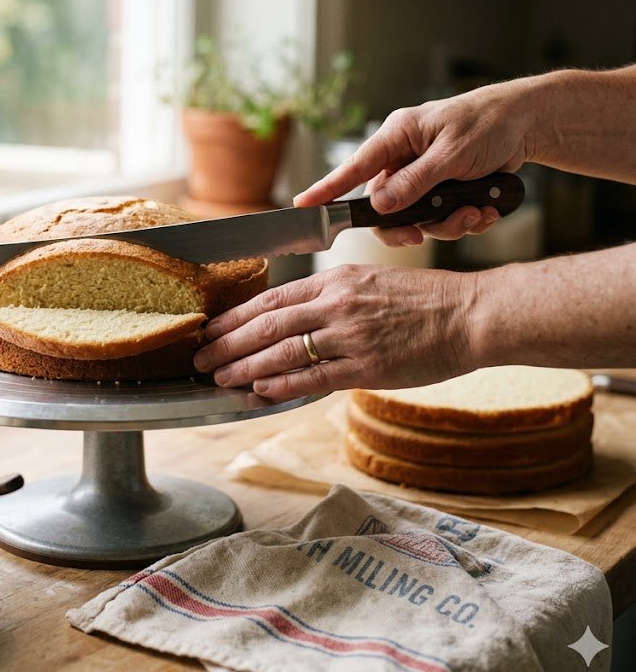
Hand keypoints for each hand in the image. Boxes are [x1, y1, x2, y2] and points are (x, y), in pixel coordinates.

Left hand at [193, 264, 478, 399]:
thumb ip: (331, 299)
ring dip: (244, 366)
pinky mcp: (366, 366)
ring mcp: (350, 335)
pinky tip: (259, 391)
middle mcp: (336, 304)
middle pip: (265, 325)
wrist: (471, 314)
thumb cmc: (425, 300)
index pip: (270, 299)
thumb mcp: (370, 283)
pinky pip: (313, 377)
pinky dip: (281, 384)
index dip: (234, 317)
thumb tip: (295, 319)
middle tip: (200, 358)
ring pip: (281, 351)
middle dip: (226, 343)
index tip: (210, 328)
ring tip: (220, 378)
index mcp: (335, 281)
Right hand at [295, 82, 537, 246]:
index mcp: (398, 137)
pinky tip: (486, 211)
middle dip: (410, 225)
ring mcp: (423, 177)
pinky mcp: (443, 191)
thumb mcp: (453, 154)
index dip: (327, 190)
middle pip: (385, 207)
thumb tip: (380, 206)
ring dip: (447, 224)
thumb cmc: (490, 124)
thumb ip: (415, 182)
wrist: (530, 124)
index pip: (354, 168)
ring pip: (416, 219)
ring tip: (477, 214)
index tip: (303, 207)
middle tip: (421, 237)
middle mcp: (405, 158)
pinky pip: (441, 219)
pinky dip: (464, 221)